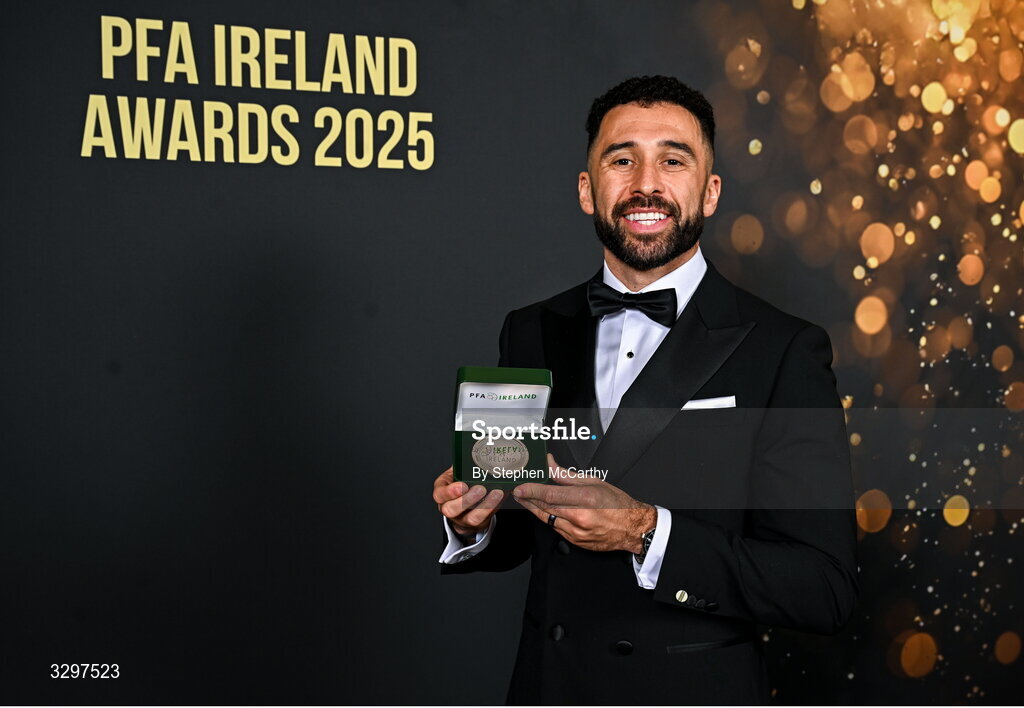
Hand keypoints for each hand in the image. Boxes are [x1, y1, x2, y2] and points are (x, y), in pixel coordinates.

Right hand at [432, 467, 503, 537]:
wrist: (464, 497)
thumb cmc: (460, 480)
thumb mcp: (455, 471)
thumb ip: (462, 465)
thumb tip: (476, 452)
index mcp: (441, 492)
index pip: (439, 495)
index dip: (450, 492)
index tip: (463, 485)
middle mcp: (449, 508)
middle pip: (452, 510)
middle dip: (467, 500)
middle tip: (481, 489)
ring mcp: (462, 518)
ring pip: (472, 518)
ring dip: (486, 505)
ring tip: (497, 493)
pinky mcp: (476, 523)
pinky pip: (486, 519)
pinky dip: (495, 507)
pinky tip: (502, 496)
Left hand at [512, 455, 655, 552]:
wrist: (632, 528)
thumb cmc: (617, 504)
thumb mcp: (594, 482)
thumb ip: (567, 476)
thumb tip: (550, 465)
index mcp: (585, 499)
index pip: (550, 495)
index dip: (532, 491)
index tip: (520, 488)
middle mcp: (580, 517)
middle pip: (545, 508)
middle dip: (529, 499)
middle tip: (517, 492)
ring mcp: (577, 532)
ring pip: (548, 519)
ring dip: (535, 510)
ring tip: (525, 500)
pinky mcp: (575, 541)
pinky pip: (556, 529)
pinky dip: (548, 519)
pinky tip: (543, 512)